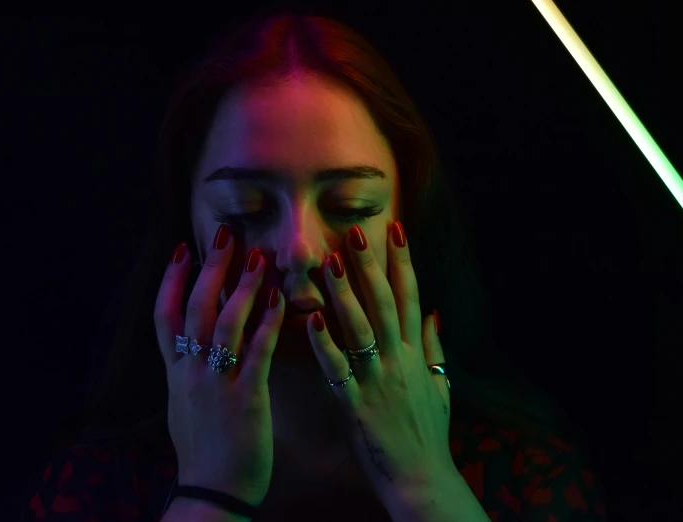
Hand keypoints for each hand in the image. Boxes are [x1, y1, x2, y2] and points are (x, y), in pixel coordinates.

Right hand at [154, 224, 284, 506]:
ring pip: (224, 323)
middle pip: (194, 308)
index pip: (164, 315)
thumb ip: (186, 373)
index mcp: (175, 373)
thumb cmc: (202, 452)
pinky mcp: (245, 397)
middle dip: (209, 268)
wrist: (211, 493)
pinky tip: (279, 299)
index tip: (182, 248)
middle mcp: (190, 371)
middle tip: (224, 235)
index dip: (171, 279)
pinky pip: (255, 351)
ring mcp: (216, 383)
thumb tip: (190, 347)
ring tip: (256, 256)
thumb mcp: (182, 407)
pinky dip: (266, 322)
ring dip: (241, 286)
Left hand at [307, 222, 458, 502]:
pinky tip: (311, 319)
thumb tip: (434, 311)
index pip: (411, 297)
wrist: (421, 476)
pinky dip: (325, 343)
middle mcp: (399, 359)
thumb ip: (433, 347)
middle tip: (354, 233)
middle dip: (370, 266)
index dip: (403, 261)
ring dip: (346, 294)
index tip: (394, 229)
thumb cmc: (428, 431)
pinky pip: (338, 368)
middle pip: (385, 304)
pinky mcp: (356, 403)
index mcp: (416, 353)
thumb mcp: (440, 385)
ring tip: (331, 262)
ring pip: (361, 328)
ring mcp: (377, 379)